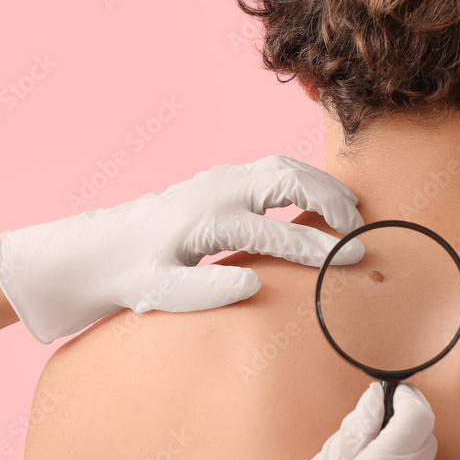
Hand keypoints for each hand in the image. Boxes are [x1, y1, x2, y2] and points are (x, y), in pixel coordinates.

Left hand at [0, 155, 364, 342]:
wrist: (99, 250)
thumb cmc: (131, 276)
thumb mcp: (158, 293)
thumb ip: (203, 291)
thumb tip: (252, 286)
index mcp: (207, 221)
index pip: (278, 233)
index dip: (319, 248)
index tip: (352, 259)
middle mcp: (217, 191)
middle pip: (288, 179)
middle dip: (331, 200)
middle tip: (359, 228)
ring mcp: (219, 180)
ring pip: (283, 166)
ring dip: (320, 184)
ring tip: (350, 211)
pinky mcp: (220, 181)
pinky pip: (271, 169)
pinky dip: (302, 179)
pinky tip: (318, 199)